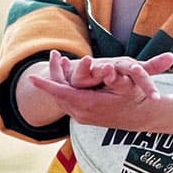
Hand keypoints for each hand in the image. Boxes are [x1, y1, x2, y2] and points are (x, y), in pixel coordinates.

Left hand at [28, 50, 172, 127]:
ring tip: (59, 62)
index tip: (31, 78)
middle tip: (53, 56)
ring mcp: (82, 117)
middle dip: (52, 76)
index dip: (46, 85)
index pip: (61, 93)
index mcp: (88, 104)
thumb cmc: (135, 98)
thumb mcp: (127, 85)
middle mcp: (81, 113)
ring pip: (61, 98)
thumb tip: (107, 67)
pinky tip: (66, 76)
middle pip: (58, 94)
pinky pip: (67, 102)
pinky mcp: (84, 116)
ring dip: (57, 81)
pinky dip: (63, 88)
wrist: (142, 117)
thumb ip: (115, 77)